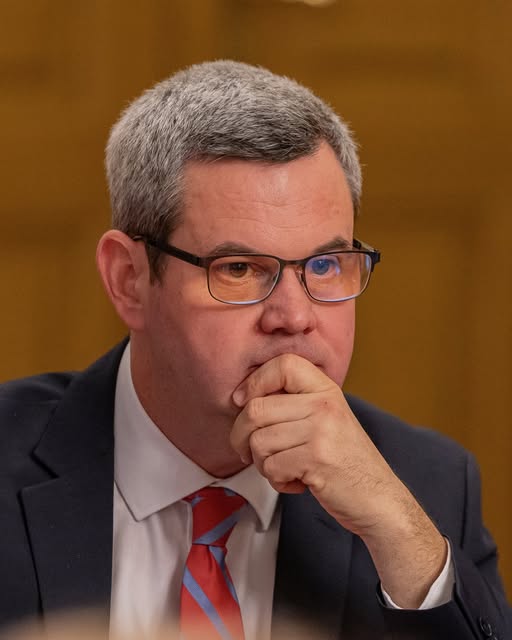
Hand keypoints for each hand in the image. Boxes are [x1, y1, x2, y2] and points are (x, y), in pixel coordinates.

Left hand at [231, 353, 446, 607]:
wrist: (378, 498)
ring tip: (284, 468)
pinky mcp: (317, 459)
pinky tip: (296, 481)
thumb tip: (241, 397)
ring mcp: (321, 431)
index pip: (281, 364)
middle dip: (241, 436)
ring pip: (259, 442)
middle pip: (256, 409)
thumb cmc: (344, 460)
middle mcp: (324, 404)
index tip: (243, 401)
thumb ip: (293, 402)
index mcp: (325, 389)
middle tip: (249, 451)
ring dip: (262, 463)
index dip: (254, 382)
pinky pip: (271, 467)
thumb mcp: (325, 418)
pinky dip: (276, 481)